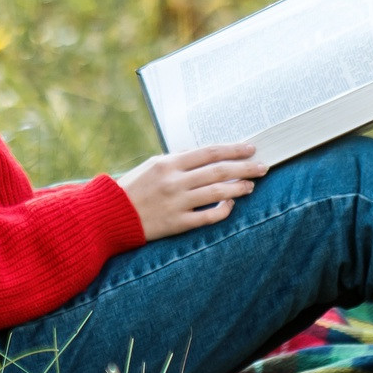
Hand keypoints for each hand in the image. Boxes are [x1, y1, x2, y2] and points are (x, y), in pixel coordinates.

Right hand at [116, 142, 266, 241]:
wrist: (110, 215)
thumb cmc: (133, 187)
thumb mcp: (152, 165)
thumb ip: (178, 160)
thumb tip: (207, 156)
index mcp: (168, 163)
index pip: (209, 152)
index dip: (233, 150)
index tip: (251, 148)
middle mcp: (175, 182)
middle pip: (219, 171)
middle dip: (244, 168)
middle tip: (262, 167)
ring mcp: (177, 203)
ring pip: (218, 193)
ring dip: (239, 188)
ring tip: (251, 185)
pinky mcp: (177, 223)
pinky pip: (208, 217)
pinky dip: (223, 210)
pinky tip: (231, 206)